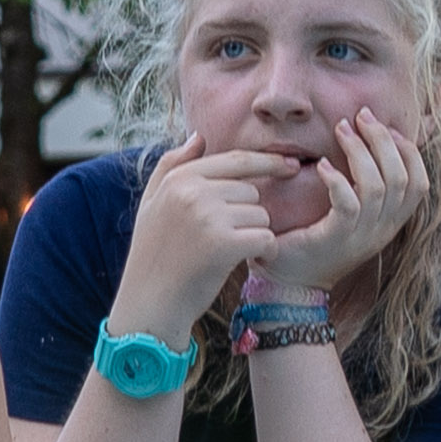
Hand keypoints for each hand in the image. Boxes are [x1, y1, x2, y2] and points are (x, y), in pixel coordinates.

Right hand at [111, 138, 293, 333]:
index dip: (268, 162)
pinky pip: (265, 238)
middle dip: (249, 214)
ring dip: (255, 234)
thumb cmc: (152, 257)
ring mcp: (209, 217)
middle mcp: (194, 192)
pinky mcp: (224, 244)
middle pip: (251, 191)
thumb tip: (199, 136)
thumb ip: (171, 166)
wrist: (149, 305)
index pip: (235, 160)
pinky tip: (249, 261)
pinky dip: (265, 251)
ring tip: (228, 253)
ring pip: (261, 215)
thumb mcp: (151, 205)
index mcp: (179, 179)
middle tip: (226, 239)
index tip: (291, 166)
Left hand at [254, 112, 437, 297]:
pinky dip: (337, 179)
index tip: (388, 128)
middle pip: (401, 178)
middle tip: (361, 116)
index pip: (419, 184)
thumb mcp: (350, 216)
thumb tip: (371, 146)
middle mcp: (381, 230)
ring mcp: (361, 236)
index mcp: (390, 223)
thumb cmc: (314, 243)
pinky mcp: (335, 238)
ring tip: (341, 130)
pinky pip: (348, 204)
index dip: (409, 151)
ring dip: (360, 152)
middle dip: (383, 140)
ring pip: (378, 187)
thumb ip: (364, 188)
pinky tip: (323, 165)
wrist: (288, 286)